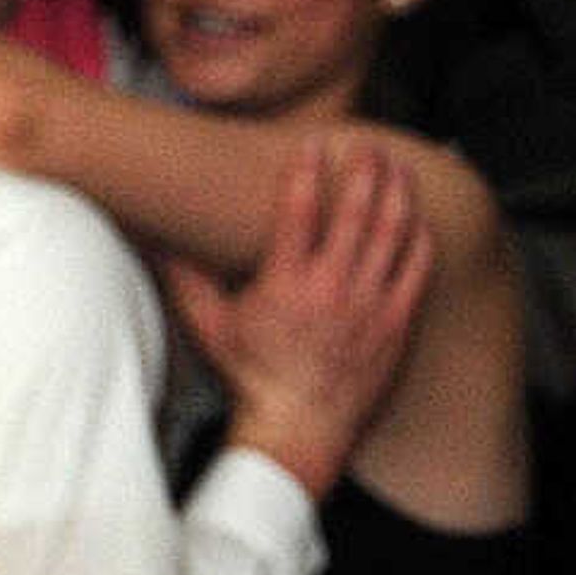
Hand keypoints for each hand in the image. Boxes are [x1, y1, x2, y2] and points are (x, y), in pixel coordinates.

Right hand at [169, 140, 433, 498]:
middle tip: (366, 144)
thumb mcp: (209, 327)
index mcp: (285, 283)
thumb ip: (186, 278)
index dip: (307, 169)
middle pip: (355, 211)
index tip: (312, 144)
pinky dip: (420, 240)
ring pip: (392, 233)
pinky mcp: (395, 325)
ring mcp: (368, 306)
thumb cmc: (252, 380)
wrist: (297, 430)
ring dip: (397, 193)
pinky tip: (419, 220)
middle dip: (364, 170)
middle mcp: (331, 289)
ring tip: (398, 167)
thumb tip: (155, 240)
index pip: (299, 209)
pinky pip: (417, 271)